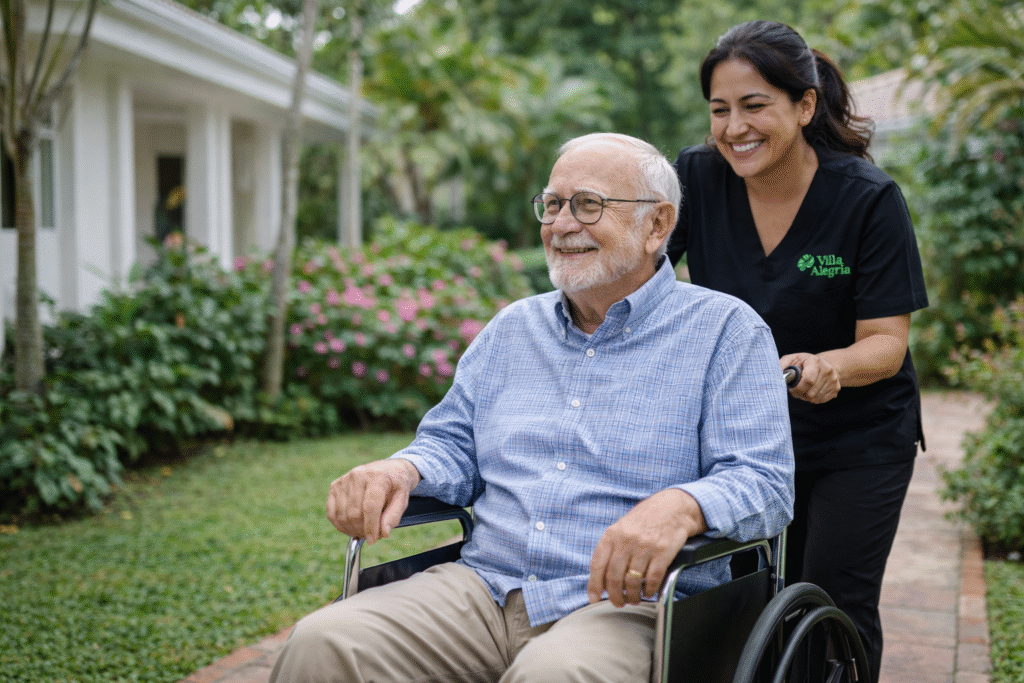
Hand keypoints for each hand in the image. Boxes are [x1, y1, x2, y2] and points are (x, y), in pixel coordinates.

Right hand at [325, 459, 420, 543]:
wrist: (388, 470)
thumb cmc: (396, 486)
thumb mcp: (403, 499)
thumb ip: (393, 516)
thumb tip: (383, 533)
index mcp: (378, 477)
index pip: (370, 506)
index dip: (371, 527)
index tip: (373, 540)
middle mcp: (358, 475)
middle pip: (354, 513)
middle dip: (362, 530)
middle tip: (372, 535)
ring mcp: (344, 480)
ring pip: (342, 515)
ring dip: (352, 529)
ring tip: (363, 530)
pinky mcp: (335, 486)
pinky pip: (331, 513)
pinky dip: (340, 525)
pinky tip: (351, 527)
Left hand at [587, 489, 705, 606]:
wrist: (673, 507)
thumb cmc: (646, 519)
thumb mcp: (622, 527)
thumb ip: (612, 548)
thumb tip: (602, 577)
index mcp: (612, 535)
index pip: (598, 564)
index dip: (594, 584)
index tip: (594, 598)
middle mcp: (627, 541)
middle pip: (614, 577)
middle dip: (615, 596)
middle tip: (618, 602)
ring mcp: (645, 547)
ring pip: (633, 581)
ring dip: (633, 596)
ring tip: (634, 598)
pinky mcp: (663, 553)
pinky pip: (653, 579)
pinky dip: (649, 590)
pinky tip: (648, 592)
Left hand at [779, 353, 839, 403]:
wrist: (825, 364)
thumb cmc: (805, 362)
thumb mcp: (793, 359)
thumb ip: (783, 364)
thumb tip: (777, 374)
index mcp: (815, 361)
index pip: (809, 380)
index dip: (798, 388)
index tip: (792, 388)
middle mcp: (827, 370)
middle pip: (811, 392)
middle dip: (800, 394)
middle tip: (795, 390)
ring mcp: (833, 380)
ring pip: (815, 398)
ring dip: (806, 397)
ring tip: (803, 390)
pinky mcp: (836, 388)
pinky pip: (821, 400)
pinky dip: (813, 399)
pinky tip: (810, 391)